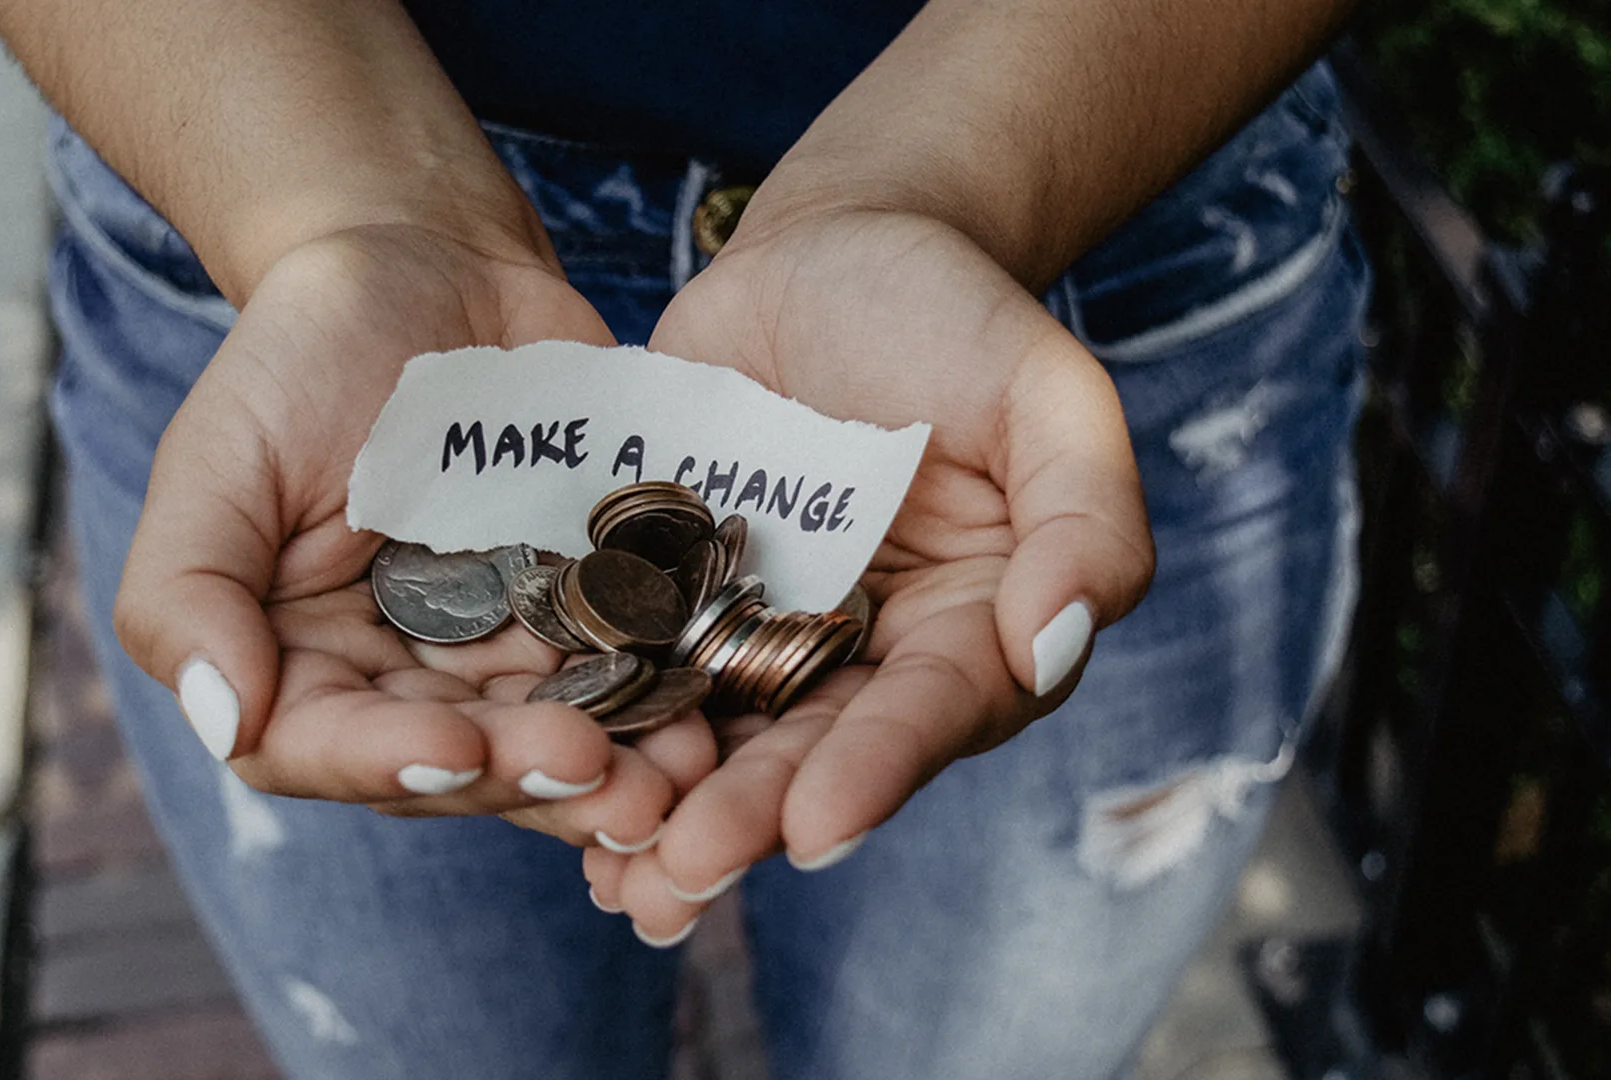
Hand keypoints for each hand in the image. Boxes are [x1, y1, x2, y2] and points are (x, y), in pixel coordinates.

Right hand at [113, 225, 717, 846]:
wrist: (429, 263)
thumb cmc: (302, 354)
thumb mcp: (218, 456)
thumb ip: (187, 591)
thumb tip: (224, 720)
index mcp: (299, 663)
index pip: (325, 747)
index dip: (390, 762)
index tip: (458, 748)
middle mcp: (402, 680)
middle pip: (459, 765)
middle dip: (527, 777)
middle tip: (599, 772)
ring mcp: (503, 652)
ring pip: (554, 739)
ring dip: (617, 770)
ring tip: (677, 775)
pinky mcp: (589, 611)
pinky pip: (630, 671)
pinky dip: (668, 700)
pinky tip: (713, 711)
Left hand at [586, 209, 1154, 937]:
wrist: (832, 249)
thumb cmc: (956, 314)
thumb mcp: (1047, 393)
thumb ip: (1085, 518)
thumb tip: (1055, 645)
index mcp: (971, 629)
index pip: (931, 712)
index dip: (877, 770)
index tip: (817, 827)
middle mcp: (867, 656)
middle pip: (813, 750)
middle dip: (750, 816)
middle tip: (684, 872)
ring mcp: (763, 631)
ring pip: (718, 737)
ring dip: (667, 809)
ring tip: (615, 876)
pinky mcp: (674, 597)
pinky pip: (636, 669)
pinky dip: (601, 726)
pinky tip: (549, 784)